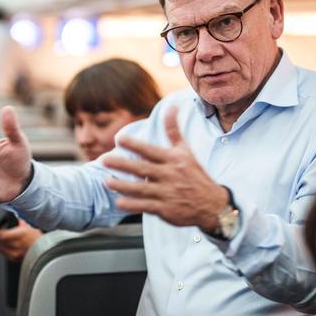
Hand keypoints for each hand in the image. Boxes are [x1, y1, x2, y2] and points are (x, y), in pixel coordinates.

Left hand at [0, 220, 42, 261]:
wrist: (44, 251)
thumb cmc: (39, 239)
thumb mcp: (30, 227)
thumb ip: (21, 223)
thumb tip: (16, 219)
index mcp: (20, 235)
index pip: (1, 234)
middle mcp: (16, 245)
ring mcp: (14, 253)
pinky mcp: (13, 258)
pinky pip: (1, 252)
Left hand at [103, 106, 228, 232]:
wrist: (213, 204)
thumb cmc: (195, 175)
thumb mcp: (186, 151)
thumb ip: (174, 130)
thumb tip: (171, 106)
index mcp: (173, 160)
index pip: (151, 150)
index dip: (134, 144)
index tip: (118, 139)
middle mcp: (169, 175)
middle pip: (142, 168)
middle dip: (122, 164)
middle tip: (103, 159)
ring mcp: (167, 193)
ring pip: (140, 189)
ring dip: (122, 185)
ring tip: (106, 181)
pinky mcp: (166, 210)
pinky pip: (145, 206)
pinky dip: (132, 205)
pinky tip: (119, 202)